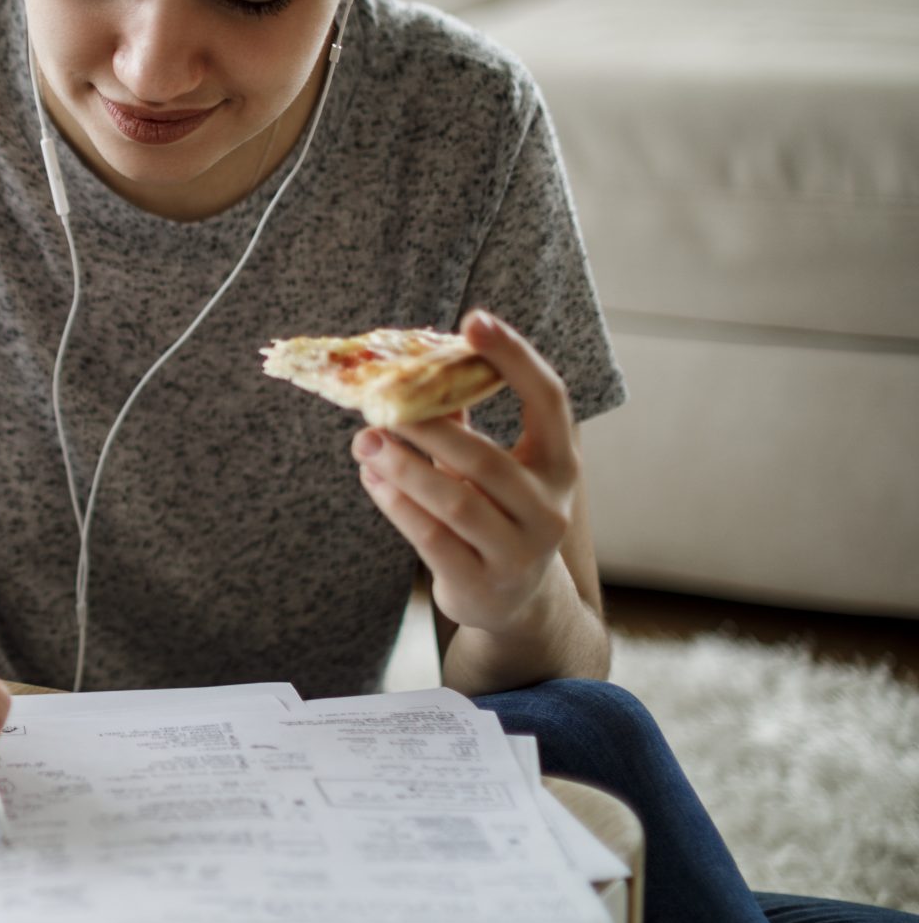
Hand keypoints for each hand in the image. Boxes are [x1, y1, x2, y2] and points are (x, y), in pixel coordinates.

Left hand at [352, 310, 581, 636]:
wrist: (512, 602)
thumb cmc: (496, 514)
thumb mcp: (491, 468)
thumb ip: (461, 423)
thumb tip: (412, 365)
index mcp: (560, 464)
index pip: (550, 400)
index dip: (516, 357)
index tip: (474, 320)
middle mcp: (550, 508)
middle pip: (486, 459)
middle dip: (429, 428)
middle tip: (378, 404)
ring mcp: (519, 551)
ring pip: (455, 503)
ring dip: (402, 468)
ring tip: (363, 440)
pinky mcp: (482, 582)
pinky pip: (432, 539)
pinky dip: (396, 505)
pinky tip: (371, 479)